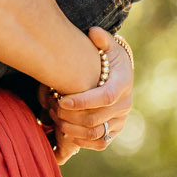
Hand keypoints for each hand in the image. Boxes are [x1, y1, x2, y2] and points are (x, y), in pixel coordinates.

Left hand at [47, 28, 132, 158]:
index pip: (106, 97)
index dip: (83, 101)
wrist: (119, 74)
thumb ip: (102, 39)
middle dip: (71, 116)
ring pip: (96, 134)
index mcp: (123, 83)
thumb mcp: (108, 45)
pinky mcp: (114, 131)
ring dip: (73, 130)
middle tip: (51, 108)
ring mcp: (120, 120)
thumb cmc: (109, 57)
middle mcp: (125, 104)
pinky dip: (81, 141)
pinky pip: (99, 143)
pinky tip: (65, 131)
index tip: (62, 100)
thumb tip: (94, 33)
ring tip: (55, 119)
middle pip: (97, 118)